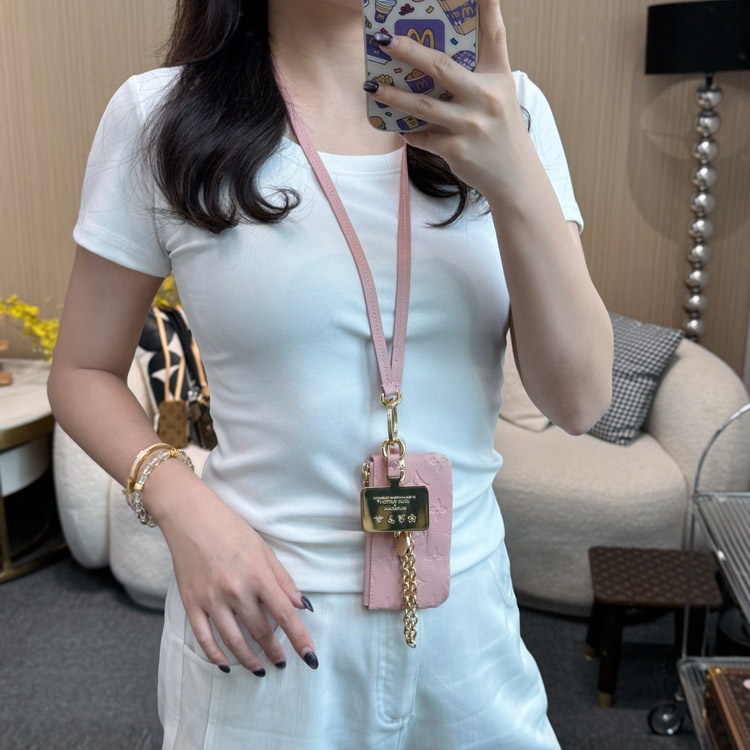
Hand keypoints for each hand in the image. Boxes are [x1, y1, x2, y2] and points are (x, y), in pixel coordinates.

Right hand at [152, 472, 317, 674]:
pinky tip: (226, 665)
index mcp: (258, 575)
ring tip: (259, 669)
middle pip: (260, 631)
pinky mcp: (191, 603)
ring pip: (234, 641)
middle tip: (282, 662)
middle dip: (274, 651)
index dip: (300, 638)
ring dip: (249, 659)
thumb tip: (302, 606)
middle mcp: (236, 590)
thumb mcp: (264, 549)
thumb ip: (283, 580)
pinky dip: (215, 655)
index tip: (310, 657)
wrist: (191, 517)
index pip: (285, 614)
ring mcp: (211, 599)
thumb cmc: (231, 529)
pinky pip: (204, 638)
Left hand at [365, 0, 530, 199]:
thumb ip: (476, 74)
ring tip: (371, 87)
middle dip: (409, 52)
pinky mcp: (456, 150)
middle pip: (441, 67)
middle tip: (385, 40)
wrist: (513, 176)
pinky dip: (409, 132)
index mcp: (498, 77)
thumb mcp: (500, 95)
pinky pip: (423, 137)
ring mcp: (470, 125)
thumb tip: (434, 58)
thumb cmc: (501, 130)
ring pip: (422, 106)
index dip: (487, 5)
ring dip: (393, 96)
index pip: (494, 34)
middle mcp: (485, 97)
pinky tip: (397, 126)